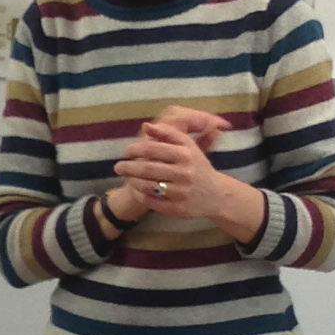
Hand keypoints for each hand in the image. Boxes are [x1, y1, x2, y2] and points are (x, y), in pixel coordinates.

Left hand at [113, 109, 265, 241]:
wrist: (217, 195)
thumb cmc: (198, 166)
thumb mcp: (188, 147)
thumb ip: (168, 134)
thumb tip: (145, 126)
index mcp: (186, 155)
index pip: (152, 149)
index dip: (135, 150)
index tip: (126, 151)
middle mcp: (184, 173)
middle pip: (147, 169)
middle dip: (128, 167)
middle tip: (118, 166)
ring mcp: (181, 193)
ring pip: (147, 186)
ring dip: (132, 181)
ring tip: (126, 177)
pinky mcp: (178, 209)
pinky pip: (152, 202)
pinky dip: (140, 195)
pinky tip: (136, 190)